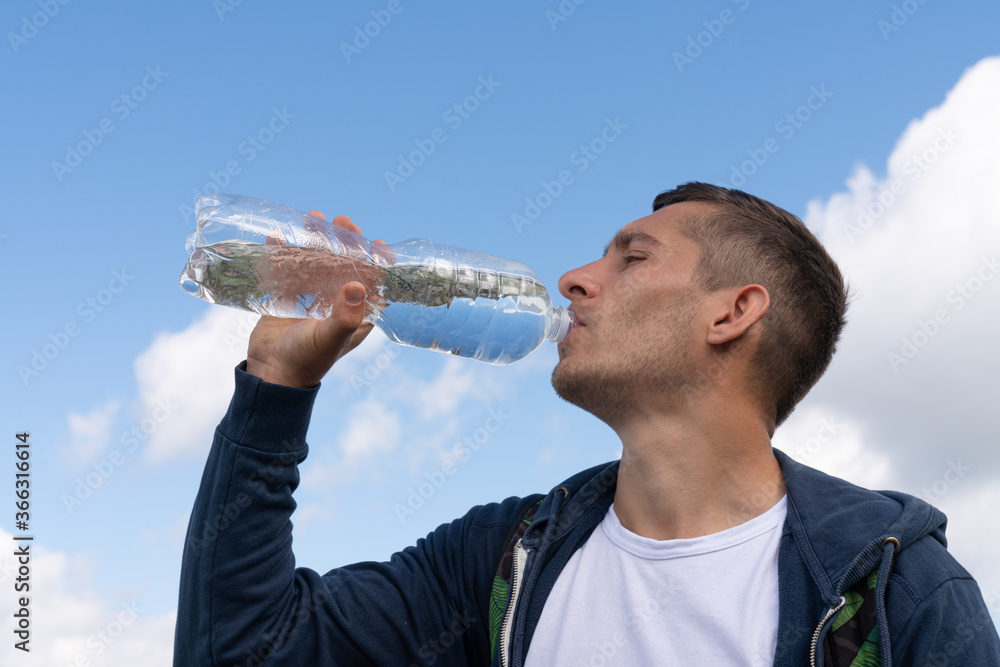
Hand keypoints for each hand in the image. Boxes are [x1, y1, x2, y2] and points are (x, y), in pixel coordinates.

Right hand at [245, 212, 385, 387]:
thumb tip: (357, 285)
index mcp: (356, 315)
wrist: (272, 375)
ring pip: (316, 263)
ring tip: (312, 218)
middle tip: (339, 221)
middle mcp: (336, 304)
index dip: (376, 260)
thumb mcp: (330, 337)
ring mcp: (310, 300)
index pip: (372, 282)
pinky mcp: (286, 300)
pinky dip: (282, 253)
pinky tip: (277, 235)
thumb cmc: (308, 360)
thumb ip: (345, 315)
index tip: (376, 241)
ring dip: (315, 241)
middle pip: (343, 265)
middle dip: (343, 241)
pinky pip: (286, 271)